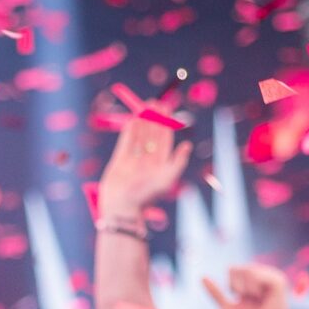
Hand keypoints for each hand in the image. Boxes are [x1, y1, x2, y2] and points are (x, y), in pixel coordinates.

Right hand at [97, 107, 191, 221]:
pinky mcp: (120, 161)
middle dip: (154, 118)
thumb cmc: (146, 195)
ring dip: (142, 120)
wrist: (123, 206)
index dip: (166, 124)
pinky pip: (125, 142)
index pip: (164, 140)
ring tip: (144, 105)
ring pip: (139, 136)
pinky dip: (129, 131)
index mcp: (160, 165)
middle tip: (155, 102)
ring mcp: (133, 160)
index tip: (167, 109)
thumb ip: (178, 162)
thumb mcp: (168, 179)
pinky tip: (133, 119)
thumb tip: (188, 145)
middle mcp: (147, 161)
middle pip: (152, 135)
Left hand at [202, 264, 296, 308]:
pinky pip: (256, 274)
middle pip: (236, 269)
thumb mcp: (228, 308)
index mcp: (250, 281)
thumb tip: (202, 277)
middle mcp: (261, 275)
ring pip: (246, 270)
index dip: (232, 286)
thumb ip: (216, 294)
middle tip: (250, 300)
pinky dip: (253, 288)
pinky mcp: (277, 281)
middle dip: (238, 287)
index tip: (242, 299)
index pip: (232, 270)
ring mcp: (270, 276)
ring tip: (257, 299)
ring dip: (246, 289)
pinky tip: (261, 296)